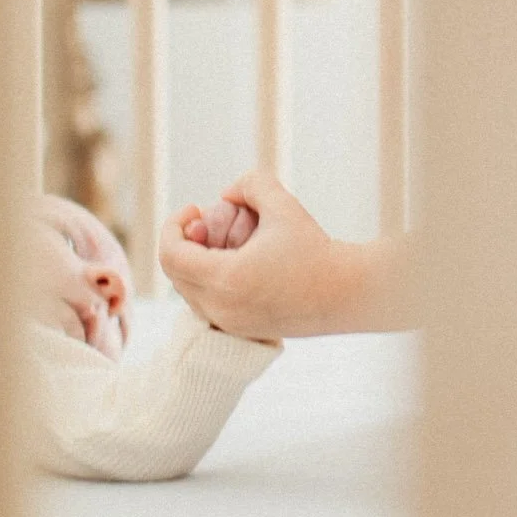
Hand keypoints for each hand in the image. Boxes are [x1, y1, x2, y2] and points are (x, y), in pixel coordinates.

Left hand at [160, 170, 349, 339]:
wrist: (346, 294)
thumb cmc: (315, 250)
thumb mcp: (282, 205)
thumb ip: (250, 184)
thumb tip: (226, 194)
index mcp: (226, 279)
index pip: (170, 255)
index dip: (173, 226)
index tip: (195, 210)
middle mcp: (222, 309)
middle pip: (175, 274)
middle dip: (184, 242)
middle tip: (206, 223)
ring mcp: (230, 324)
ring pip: (189, 291)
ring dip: (196, 262)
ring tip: (224, 241)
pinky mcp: (242, 331)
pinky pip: (206, 305)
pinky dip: (209, 281)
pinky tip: (236, 262)